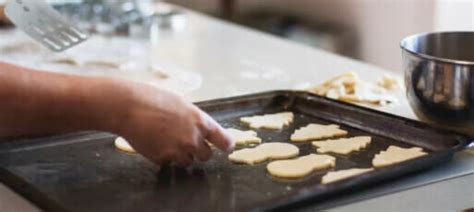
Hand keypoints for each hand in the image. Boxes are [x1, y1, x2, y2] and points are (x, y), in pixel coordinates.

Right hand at [114, 83, 233, 166]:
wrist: (128, 106)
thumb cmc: (153, 99)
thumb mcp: (182, 104)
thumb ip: (194, 119)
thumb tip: (201, 130)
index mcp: (201, 122)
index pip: (224, 141)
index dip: (227, 145)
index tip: (227, 147)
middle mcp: (193, 139)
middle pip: (206, 156)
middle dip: (199, 151)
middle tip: (186, 141)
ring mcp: (178, 151)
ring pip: (188, 162)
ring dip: (181, 155)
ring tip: (166, 139)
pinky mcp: (162, 159)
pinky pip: (168, 162)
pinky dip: (163, 156)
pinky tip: (154, 141)